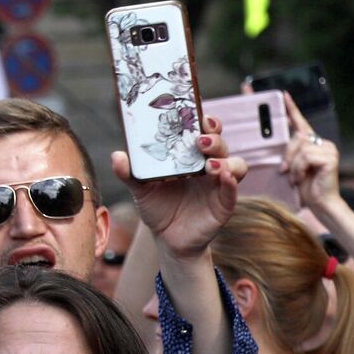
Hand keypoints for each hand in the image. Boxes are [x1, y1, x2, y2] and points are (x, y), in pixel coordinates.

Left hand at [113, 114, 246, 261]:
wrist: (166, 238)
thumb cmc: (158, 207)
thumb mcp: (140, 188)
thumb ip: (129, 173)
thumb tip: (117, 156)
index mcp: (190, 156)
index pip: (203, 132)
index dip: (205, 121)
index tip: (197, 114)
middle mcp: (209, 167)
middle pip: (221, 144)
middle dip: (214, 138)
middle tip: (199, 140)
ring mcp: (219, 185)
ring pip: (236, 164)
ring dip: (225, 160)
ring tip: (210, 165)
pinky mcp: (224, 204)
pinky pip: (233, 191)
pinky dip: (232, 183)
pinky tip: (225, 178)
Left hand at [280, 94, 340, 213]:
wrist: (321, 206)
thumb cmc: (306, 189)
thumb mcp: (293, 167)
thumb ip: (290, 154)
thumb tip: (278, 149)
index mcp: (313, 143)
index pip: (300, 122)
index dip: (291, 108)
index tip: (282, 94)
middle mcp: (323, 143)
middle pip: (297, 137)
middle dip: (288, 154)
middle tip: (284, 170)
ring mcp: (329, 149)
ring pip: (300, 147)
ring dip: (293, 165)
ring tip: (295, 179)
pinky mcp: (330, 158)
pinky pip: (306, 155)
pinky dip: (300, 168)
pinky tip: (302, 178)